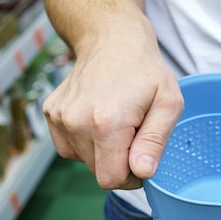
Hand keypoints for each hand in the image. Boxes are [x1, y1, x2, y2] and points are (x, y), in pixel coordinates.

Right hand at [42, 36, 182, 189]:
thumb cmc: (147, 71)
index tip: (143, 156)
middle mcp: (76, 121)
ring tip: (118, 120)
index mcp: (106, 122)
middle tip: (134, 131)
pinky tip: (100, 118)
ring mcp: (59, 117)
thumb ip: (156, 141)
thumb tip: (142, 172)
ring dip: (104, 150)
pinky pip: (70, 147)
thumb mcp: (169, 103)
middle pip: (99, 172)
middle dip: (120, 161)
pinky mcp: (51, 113)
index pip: (112, 180)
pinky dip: (87, 141)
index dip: (132, 177)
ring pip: (85, 161)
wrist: (112, 39)